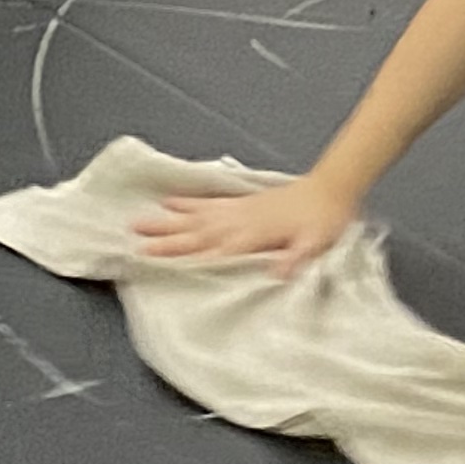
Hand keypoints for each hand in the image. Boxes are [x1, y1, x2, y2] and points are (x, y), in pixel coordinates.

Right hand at [131, 176, 357, 275]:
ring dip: (167, 219)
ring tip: (139, 220)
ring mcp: (237, 210)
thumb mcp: (316, 244)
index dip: (185, 256)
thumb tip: (277, 275)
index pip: (213, 250)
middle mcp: (238, 221)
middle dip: (164, 237)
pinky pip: (208, 202)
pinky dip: (187, 202)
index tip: (155, 258)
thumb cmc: (324, 221)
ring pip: (195, 216)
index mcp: (253, 236)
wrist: (331, 188)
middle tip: (133, 238)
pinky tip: (170, 200)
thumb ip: (296, 259)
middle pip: (195, 232)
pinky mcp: (241, 202)